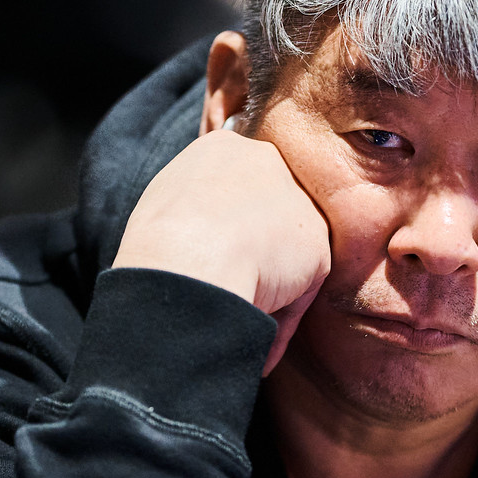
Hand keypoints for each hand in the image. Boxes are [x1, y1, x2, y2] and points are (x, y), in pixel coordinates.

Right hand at [111, 124, 330, 374]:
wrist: (187, 262)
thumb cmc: (160, 242)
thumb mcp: (165, 202)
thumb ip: (194, 202)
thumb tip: (204, 232)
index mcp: (224, 148)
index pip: (236, 183)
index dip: (221, 224)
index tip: (208, 251)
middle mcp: (269, 164)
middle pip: (268, 213)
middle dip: (254, 249)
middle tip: (229, 281)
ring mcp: (300, 206)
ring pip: (285, 255)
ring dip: (268, 286)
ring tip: (237, 308)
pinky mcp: (317, 249)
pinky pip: (299, 293)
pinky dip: (278, 318)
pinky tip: (254, 329)